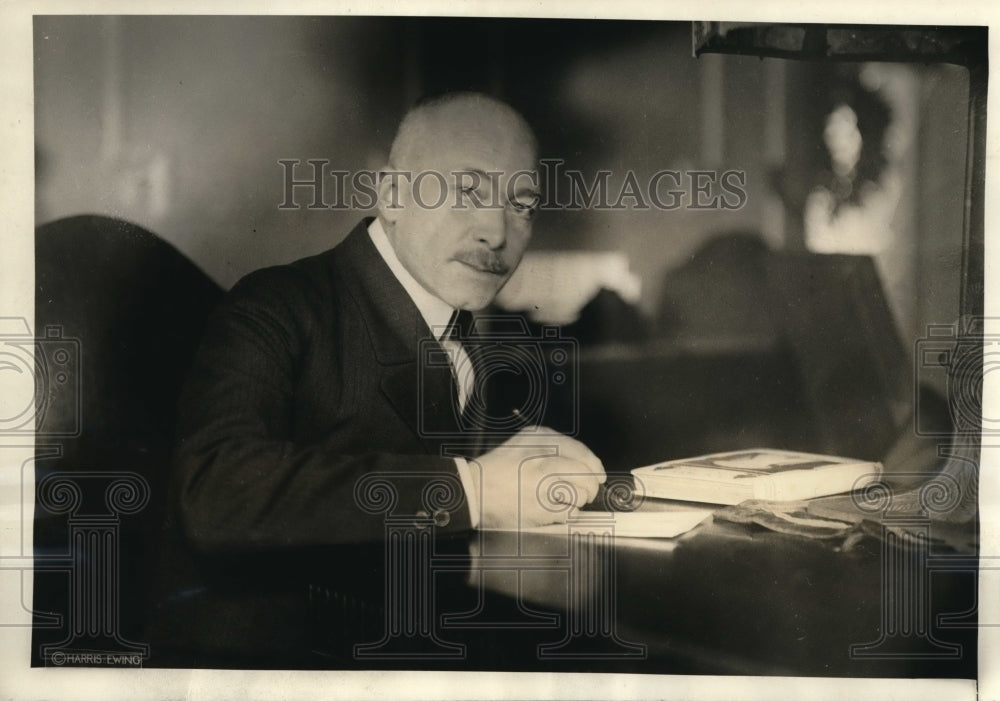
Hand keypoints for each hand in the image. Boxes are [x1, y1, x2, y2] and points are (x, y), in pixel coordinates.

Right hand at [467, 426, 605, 529]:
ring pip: (581, 494)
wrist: (476, 490)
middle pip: (587, 475)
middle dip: (590, 485)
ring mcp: (544, 485)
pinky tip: (557, 509)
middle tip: (587, 490)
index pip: (583, 453)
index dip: (594, 466)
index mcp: (542, 441)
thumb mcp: (525, 441)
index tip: (597, 473)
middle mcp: (545, 460)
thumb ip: (554, 444)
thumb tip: (584, 460)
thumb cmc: (499, 468)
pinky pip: (569, 512)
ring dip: (579, 500)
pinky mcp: (541, 508)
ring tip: (568, 499)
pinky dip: (568, 513)